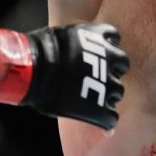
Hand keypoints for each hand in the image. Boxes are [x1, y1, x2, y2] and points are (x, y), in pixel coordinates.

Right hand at [0, 23, 128, 129]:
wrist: (33, 70)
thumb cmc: (37, 51)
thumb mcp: (61, 37)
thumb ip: (76, 43)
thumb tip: (74, 49)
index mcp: (98, 36)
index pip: (114, 38)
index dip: (105, 47)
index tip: (95, 53)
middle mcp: (108, 57)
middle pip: (122, 65)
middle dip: (110, 71)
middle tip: (95, 77)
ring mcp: (106, 83)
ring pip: (118, 91)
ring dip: (107, 94)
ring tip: (90, 98)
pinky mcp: (100, 108)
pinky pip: (111, 117)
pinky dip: (104, 120)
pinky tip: (94, 119)